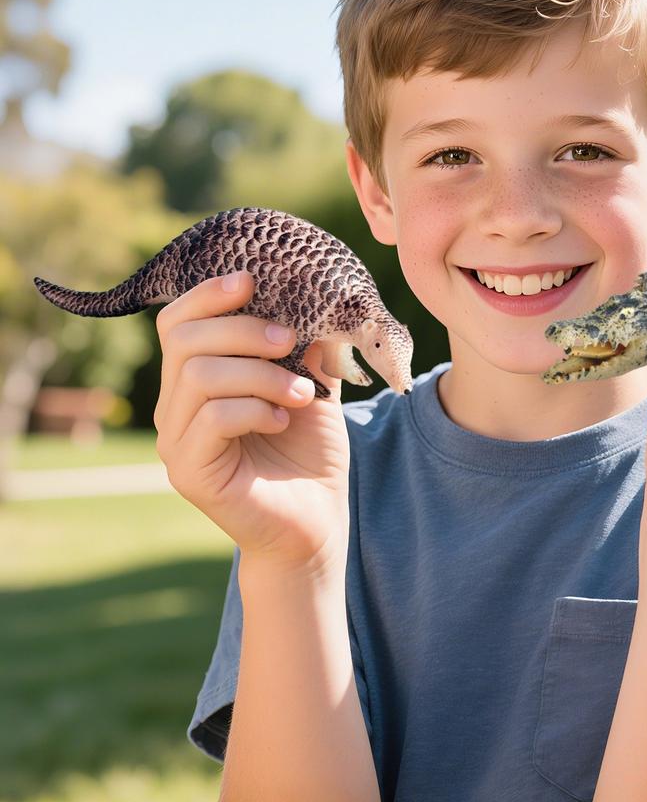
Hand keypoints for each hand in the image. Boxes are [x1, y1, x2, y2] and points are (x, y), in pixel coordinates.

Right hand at [153, 271, 350, 572]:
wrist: (316, 520)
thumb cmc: (310, 451)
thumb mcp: (313, 384)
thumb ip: (306, 344)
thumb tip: (314, 296)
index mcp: (195, 380)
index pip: (177, 323)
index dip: (208, 294)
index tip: (252, 281)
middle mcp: (175, 407)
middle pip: (184, 341)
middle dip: (243, 329)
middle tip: (290, 341)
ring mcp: (176, 441)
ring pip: (199, 375)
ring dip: (260, 373)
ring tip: (302, 393)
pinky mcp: (189, 472)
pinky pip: (213, 418)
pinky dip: (255, 408)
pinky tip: (284, 420)